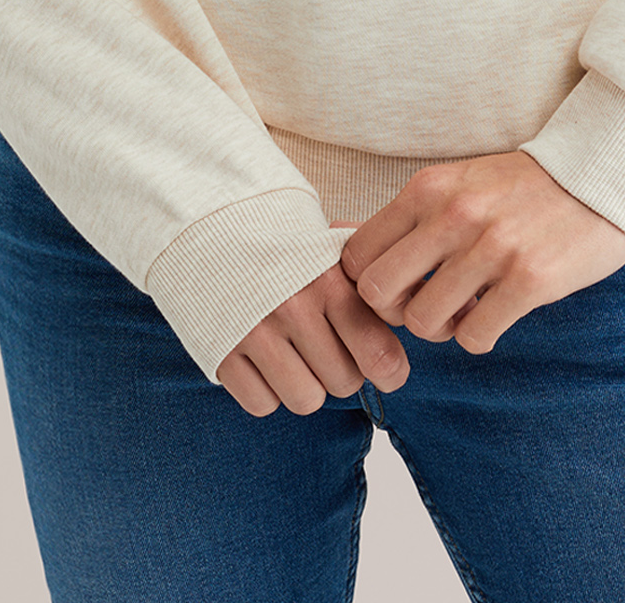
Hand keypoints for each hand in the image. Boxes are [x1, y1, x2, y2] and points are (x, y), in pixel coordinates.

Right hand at [215, 243, 411, 418]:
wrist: (210, 221)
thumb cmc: (282, 243)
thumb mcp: (328, 248)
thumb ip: (367, 278)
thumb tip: (414, 298)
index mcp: (328, 280)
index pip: (377, 351)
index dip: (389, 370)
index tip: (388, 370)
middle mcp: (294, 306)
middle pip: (344, 382)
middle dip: (340, 371)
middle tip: (324, 346)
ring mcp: (255, 330)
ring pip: (306, 399)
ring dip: (304, 384)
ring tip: (294, 354)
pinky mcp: (222, 350)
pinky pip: (262, 403)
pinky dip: (265, 390)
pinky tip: (262, 359)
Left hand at [339, 151, 624, 354]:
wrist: (597, 176)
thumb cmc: (519, 187)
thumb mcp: (456, 182)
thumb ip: (412, 216)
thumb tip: (352, 252)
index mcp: (428, 189)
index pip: (358, 253)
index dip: (368, 282)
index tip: (397, 285)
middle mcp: (453, 215)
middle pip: (379, 293)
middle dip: (397, 311)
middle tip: (426, 304)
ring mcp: (491, 248)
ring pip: (424, 322)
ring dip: (442, 327)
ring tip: (466, 309)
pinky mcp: (529, 280)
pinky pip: (474, 337)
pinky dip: (479, 335)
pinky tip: (496, 312)